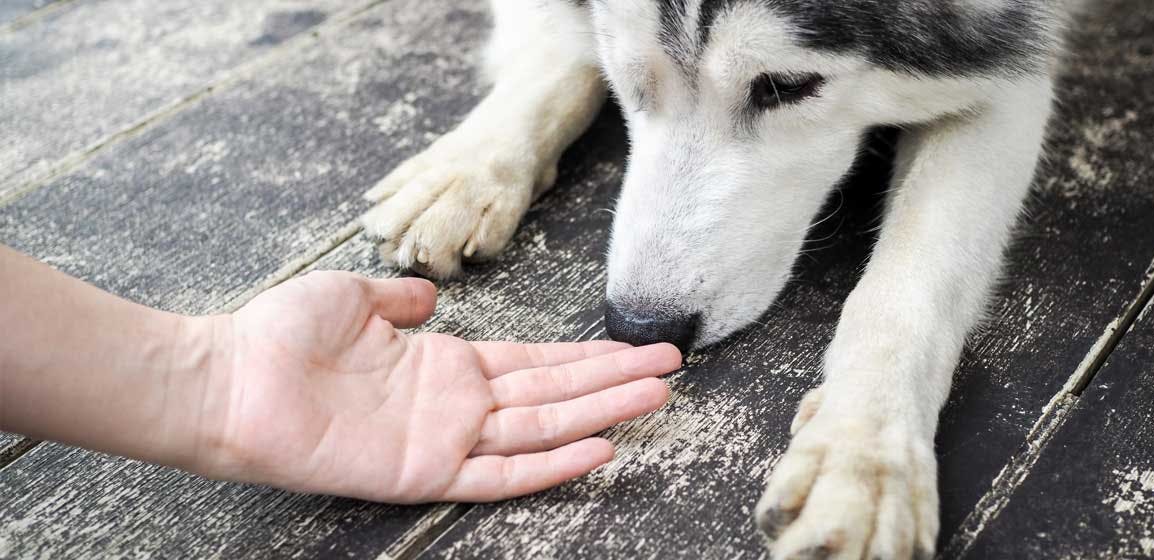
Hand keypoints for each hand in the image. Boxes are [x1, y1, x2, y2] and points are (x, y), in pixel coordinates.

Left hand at [198, 271, 680, 502]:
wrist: (229, 378)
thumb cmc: (281, 336)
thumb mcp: (353, 295)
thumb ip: (400, 296)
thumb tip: (430, 294)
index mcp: (445, 364)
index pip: (534, 363)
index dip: (585, 357)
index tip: (633, 346)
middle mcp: (457, 404)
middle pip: (553, 393)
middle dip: (613, 380)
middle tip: (669, 368)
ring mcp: (445, 439)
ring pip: (541, 427)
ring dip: (599, 412)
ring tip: (654, 397)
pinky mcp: (423, 470)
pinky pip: (498, 472)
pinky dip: (549, 465)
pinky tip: (596, 450)